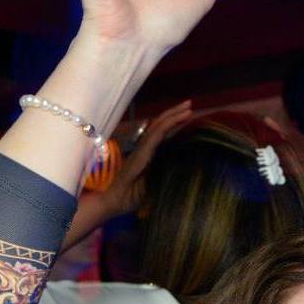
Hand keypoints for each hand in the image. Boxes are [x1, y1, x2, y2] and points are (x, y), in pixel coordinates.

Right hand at [60, 99, 192, 250]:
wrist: (113, 200)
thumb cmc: (130, 197)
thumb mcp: (154, 186)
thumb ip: (163, 176)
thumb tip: (182, 175)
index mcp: (149, 154)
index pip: (163, 136)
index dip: (174, 125)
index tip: (188, 116)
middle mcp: (146, 148)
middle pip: (161, 126)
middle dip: (175, 114)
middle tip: (190, 103)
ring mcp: (143, 148)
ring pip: (160, 126)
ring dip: (174, 115)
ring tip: (188, 106)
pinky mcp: (142, 151)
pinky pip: (156, 135)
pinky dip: (168, 125)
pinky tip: (179, 118)